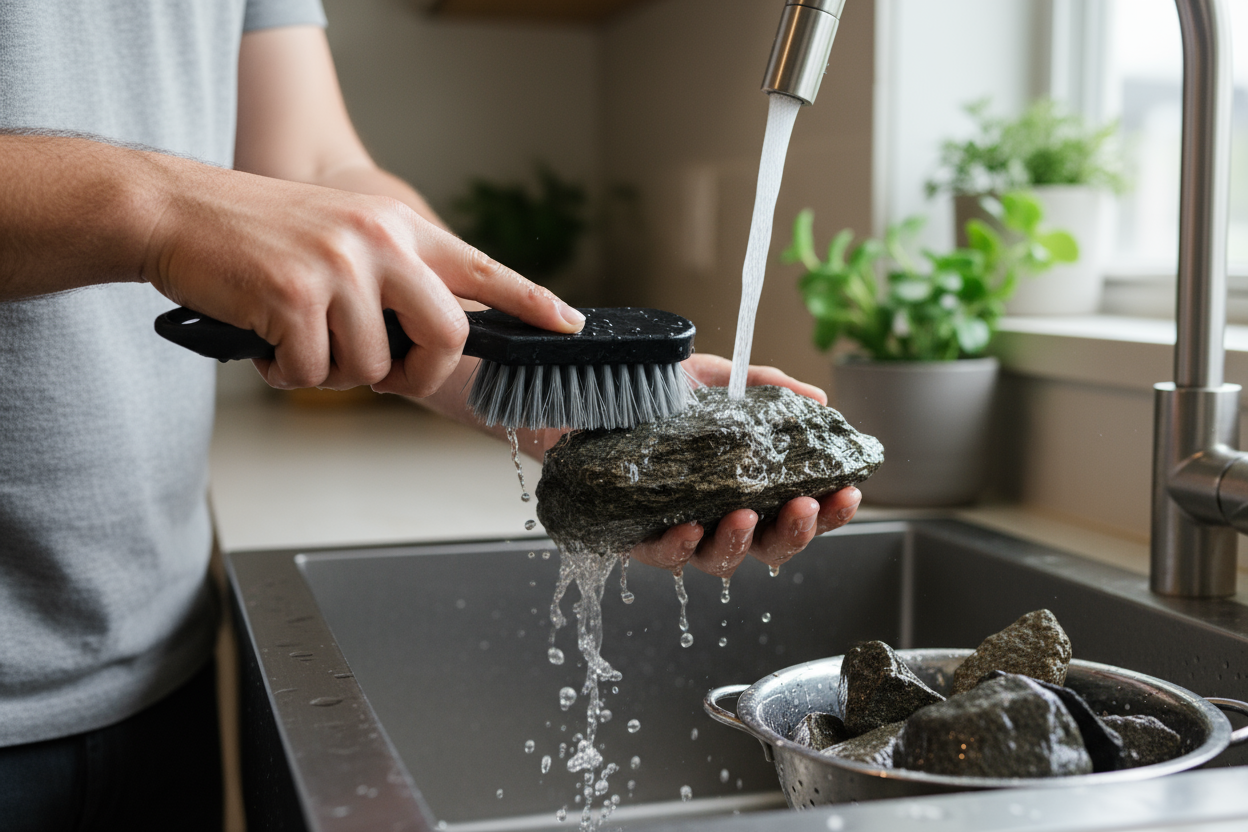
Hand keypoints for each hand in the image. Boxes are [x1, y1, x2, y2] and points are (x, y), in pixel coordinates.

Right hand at [144, 161, 583, 395]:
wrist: (177, 210)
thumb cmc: (259, 236)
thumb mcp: (342, 236)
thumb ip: (391, 277)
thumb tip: (425, 341)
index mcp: (398, 226)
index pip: (481, 268)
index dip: (531, 301)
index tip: (569, 324)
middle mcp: (380, 240)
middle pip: (445, 336)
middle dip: (419, 373)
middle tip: (384, 373)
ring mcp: (340, 266)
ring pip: (370, 368)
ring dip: (329, 371)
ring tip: (294, 336)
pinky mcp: (295, 295)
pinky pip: (313, 373)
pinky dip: (285, 373)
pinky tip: (264, 341)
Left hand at [629, 353, 862, 576]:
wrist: (589, 395)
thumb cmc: (656, 396)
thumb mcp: (716, 381)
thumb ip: (767, 388)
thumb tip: (819, 397)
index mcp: (748, 486)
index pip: (798, 510)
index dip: (829, 511)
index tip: (849, 492)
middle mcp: (720, 516)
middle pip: (769, 546)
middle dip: (795, 533)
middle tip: (805, 507)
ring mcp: (682, 531)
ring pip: (721, 560)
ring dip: (740, 543)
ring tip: (745, 515)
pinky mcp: (635, 538)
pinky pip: (662, 556)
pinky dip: (679, 546)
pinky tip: (690, 527)